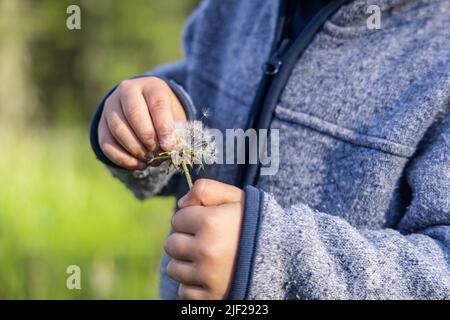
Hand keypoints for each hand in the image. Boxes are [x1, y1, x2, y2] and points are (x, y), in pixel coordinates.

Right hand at [98, 77, 186, 169]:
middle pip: (134, 114)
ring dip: (135, 149)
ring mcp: (111, 107)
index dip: (163, 126)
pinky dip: (123, 158)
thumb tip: (169, 150)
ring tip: (150, 160)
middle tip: (158, 153)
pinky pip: (107, 144)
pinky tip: (139, 165)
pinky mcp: (101, 124)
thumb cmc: (164, 114)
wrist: (144, 108)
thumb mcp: (174, 116)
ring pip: (118, 130)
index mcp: (151, 86)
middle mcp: (127, 91)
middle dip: (147, 137)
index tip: (169, 145)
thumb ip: (174, 131)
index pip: (157, 103)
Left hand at [164, 179, 244, 299]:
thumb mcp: (235, 197)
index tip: (208, 222)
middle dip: (185, 240)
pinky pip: (184, 292)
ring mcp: (208, 277)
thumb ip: (206, 189)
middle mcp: (207, 250)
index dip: (192, 218)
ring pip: (174, 269)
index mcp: (210, 222)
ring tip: (209, 258)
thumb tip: (181, 203)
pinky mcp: (211, 297)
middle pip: (171, 244)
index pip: (178, 219)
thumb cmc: (255, 223)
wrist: (283, 256)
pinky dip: (194, 285)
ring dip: (187, 263)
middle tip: (207, 241)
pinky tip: (211, 275)